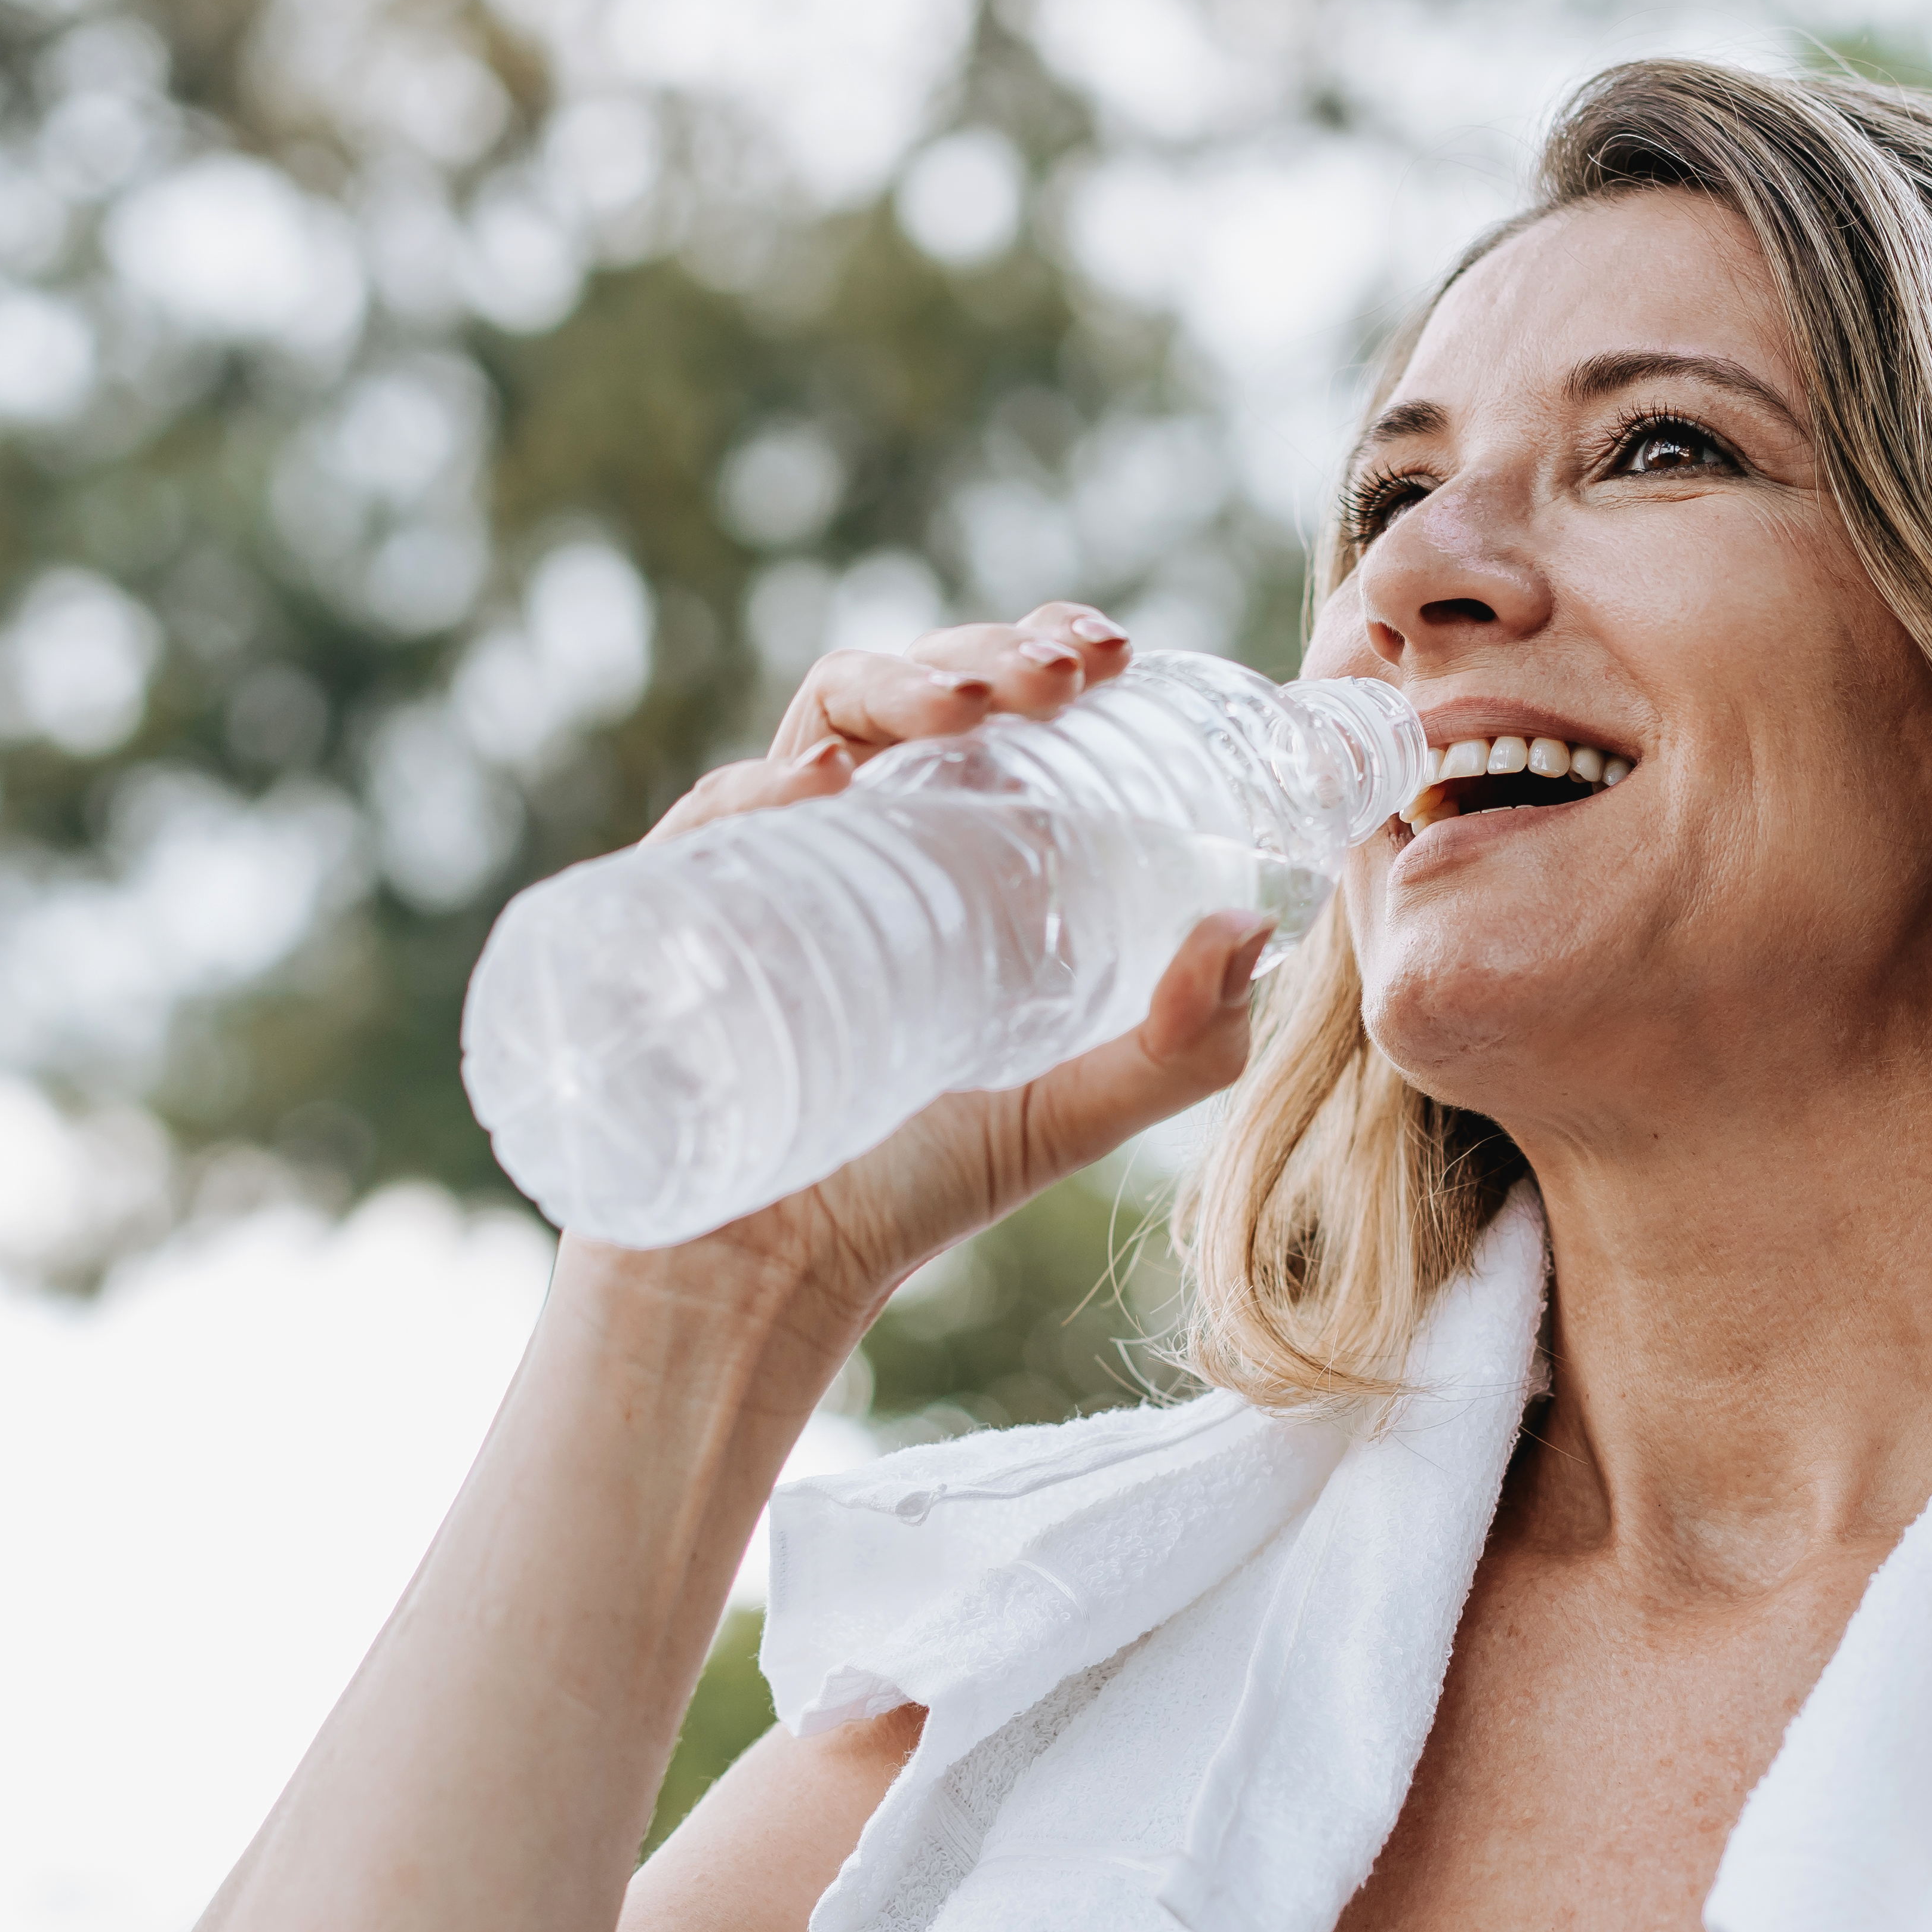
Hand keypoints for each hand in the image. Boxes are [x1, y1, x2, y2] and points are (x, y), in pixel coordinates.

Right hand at [615, 602, 1275, 1319]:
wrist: (766, 1280)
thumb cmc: (907, 1185)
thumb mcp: (1071, 1111)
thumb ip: (1179, 1045)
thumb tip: (1254, 932)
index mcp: (944, 850)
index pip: (988, 707)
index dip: (1043, 652)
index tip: (1113, 654)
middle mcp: (852, 837)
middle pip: (909, 693)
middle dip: (988, 654)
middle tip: (1067, 674)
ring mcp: (761, 868)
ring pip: (817, 726)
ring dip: (897, 686)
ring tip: (972, 707)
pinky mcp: (677, 918)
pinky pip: (708, 825)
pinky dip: (762, 791)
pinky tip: (823, 787)